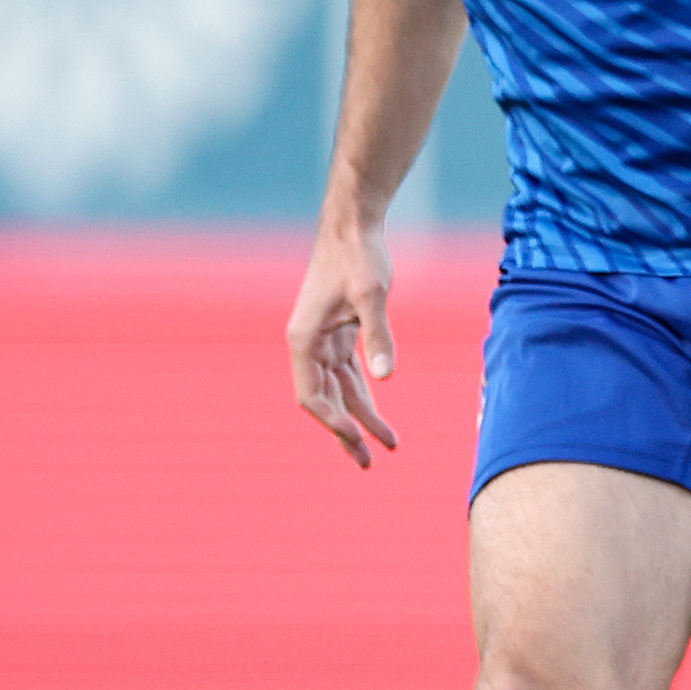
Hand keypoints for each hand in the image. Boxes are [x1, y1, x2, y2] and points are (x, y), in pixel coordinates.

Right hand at [288, 220, 400, 469]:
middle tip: (369, 463)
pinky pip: (349, 372)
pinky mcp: (339, 332)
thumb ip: (378, 335)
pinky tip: (377, 411)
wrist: (353, 226)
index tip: (358, 441)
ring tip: (387, 444)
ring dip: (360, 415)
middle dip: (347, 431)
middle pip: (325, 400)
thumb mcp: (372, 294)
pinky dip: (364, 392)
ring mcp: (322, 339)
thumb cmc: (359, 256)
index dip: (333, 422)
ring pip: (340, 388)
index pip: (313, 396)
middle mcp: (307, 344)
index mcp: (303, 341)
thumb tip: (384, 378)